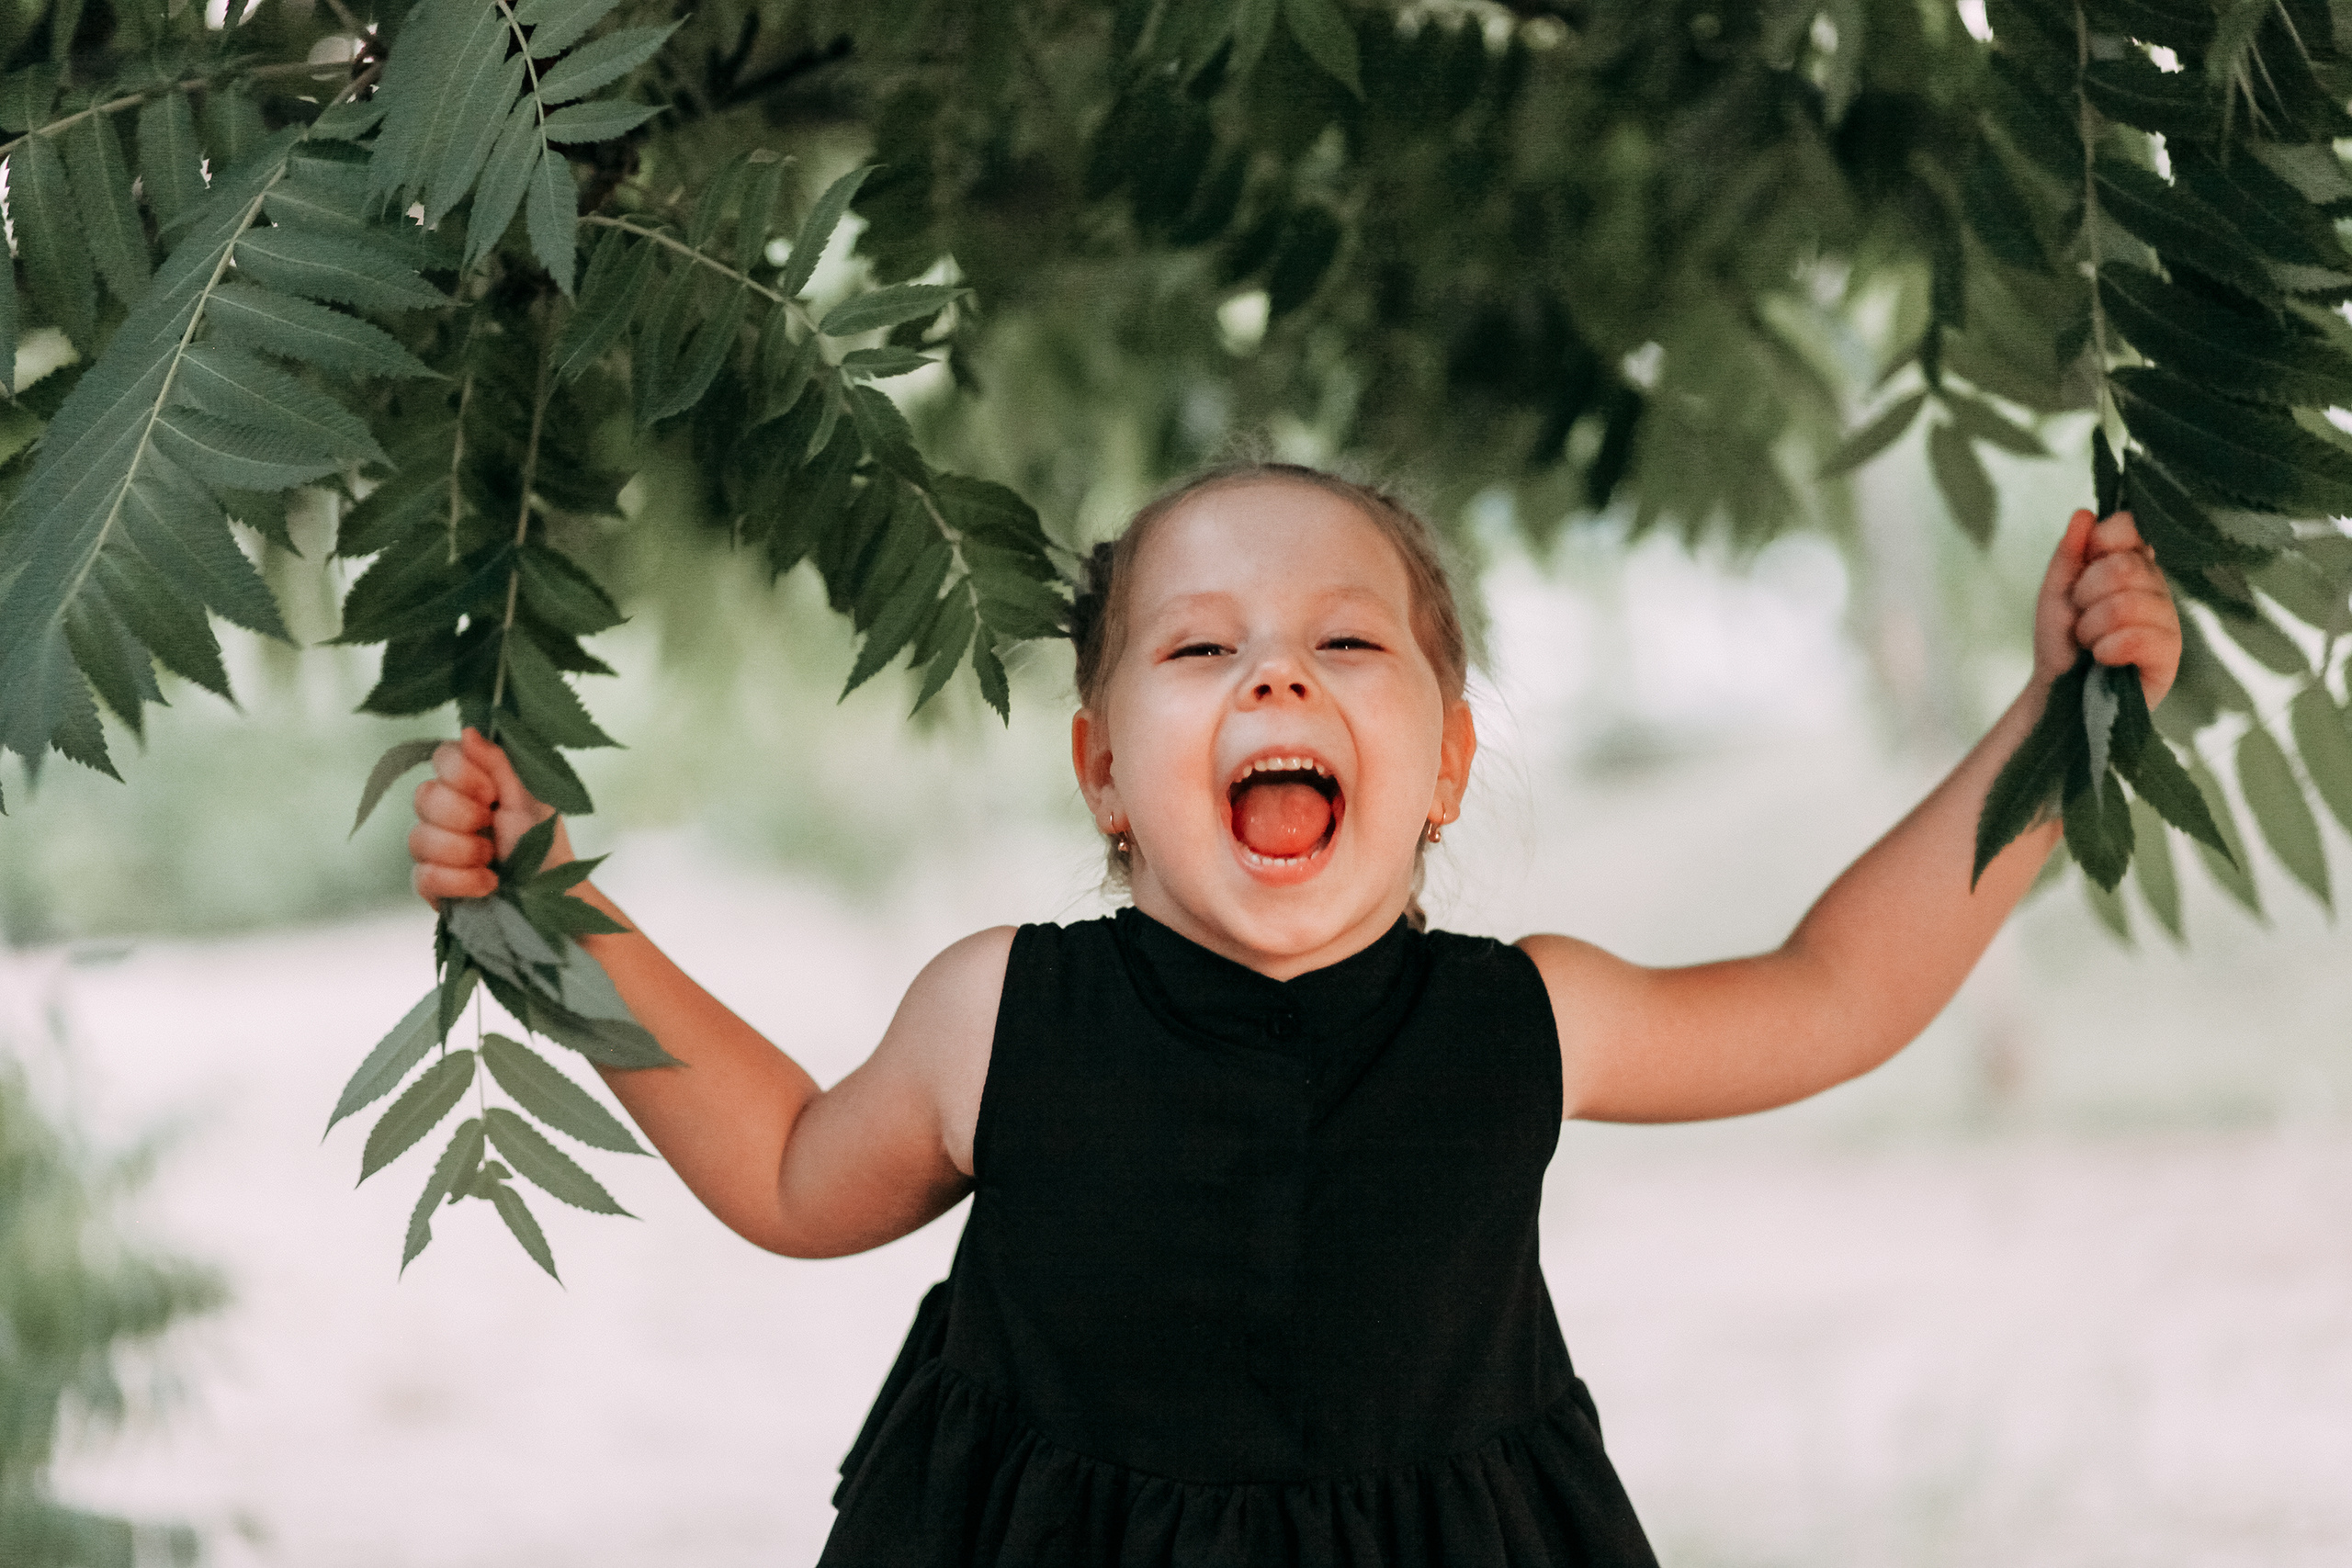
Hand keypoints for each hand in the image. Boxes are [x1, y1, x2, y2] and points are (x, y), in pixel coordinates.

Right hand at [408, 728, 573, 905]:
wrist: (548, 892)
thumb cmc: (541, 841)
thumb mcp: (528, 796)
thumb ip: (499, 762)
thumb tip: (468, 731)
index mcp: (470, 783)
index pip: (441, 757)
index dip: (462, 774)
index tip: (492, 793)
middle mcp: (444, 810)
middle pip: (423, 796)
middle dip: (464, 815)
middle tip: (492, 825)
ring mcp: (433, 847)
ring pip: (418, 838)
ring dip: (465, 850)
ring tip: (493, 859)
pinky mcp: (430, 882)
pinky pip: (423, 876)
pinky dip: (460, 881)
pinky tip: (487, 883)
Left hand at [2032, 508, 2181, 707]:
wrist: (2058, 692)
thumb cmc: (2062, 641)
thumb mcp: (2055, 592)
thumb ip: (2068, 553)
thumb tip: (2083, 515)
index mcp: (2133, 565)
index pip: (2131, 527)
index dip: (2101, 544)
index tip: (2083, 568)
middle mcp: (2157, 588)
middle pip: (2125, 567)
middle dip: (2086, 595)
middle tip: (2081, 617)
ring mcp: (2168, 622)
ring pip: (2128, 603)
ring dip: (2092, 627)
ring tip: (2090, 642)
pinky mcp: (2170, 657)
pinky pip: (2139, 637)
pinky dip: (2108, 648)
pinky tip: (2103, 659)